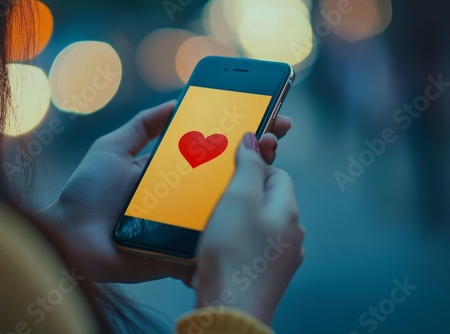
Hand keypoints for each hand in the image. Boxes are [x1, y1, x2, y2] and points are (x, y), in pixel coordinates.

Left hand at [39, 101, 291, 282]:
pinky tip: (258, 213)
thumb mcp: (112, 149)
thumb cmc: (87, 193)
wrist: (72, 240)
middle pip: (226, 174)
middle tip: (276, 136)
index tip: (263, 115)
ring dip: (253, 189)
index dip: (237, 133)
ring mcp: (187, 221)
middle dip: (256, 154)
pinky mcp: (184, 249)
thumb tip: (174, 102)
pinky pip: (214, 242)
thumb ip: (141, 126)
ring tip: (273, 166)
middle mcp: (185, 194)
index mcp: (172, 171)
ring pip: (227, 206)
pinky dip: (235, 232)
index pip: (212, 148)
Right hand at [193, 133, 304, 323]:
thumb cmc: (233, 252)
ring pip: (258, 224)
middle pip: (267, 199)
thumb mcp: (239, 197)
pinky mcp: (266, 276)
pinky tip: (220, 249)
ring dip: (238, 219)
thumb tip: (255, 138)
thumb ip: (249, 165)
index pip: (277, 174)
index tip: (230, 172)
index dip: (253, 167)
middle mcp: (292, 234)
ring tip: (215, 226)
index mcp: (288, 211)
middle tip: (218, 200)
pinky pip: (251, 247)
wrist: (229, 310)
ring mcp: (281, 258)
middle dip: (243, 194)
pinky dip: (237, 243)